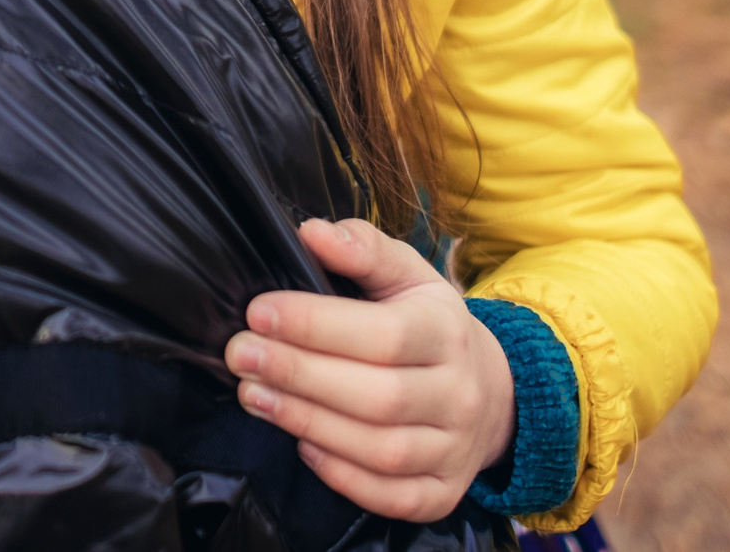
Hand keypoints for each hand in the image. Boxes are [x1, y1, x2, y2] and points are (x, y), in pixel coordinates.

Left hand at [224, 216, 515, 521]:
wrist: (491, 391)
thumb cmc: (427, 324)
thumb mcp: (407, 275)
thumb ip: (363, 249)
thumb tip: (312, 232)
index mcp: (447, 332)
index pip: (383, 334)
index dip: (316, 325)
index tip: (257, 312)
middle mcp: (459, 395)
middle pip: (378, 396)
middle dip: (299, 375)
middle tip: (239, 355)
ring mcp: (454, 450)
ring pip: (382, 450)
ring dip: (308, 424)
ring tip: (254, 395)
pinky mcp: (443, 493)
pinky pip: (393, 497)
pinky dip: (343, 476)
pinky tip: (301, 446)